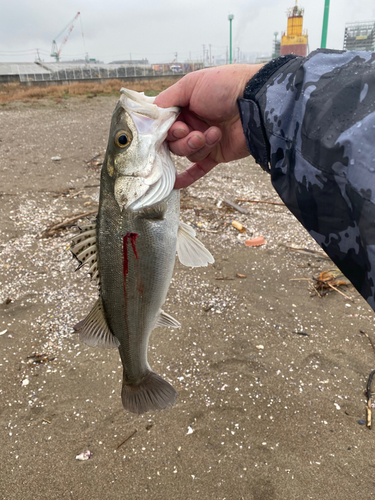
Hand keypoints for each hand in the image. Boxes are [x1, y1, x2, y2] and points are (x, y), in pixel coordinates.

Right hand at [154, 64, 262, 187]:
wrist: (257, 102)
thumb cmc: (226, 86)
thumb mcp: (191, 84)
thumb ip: (167, 99)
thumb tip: (149, 115)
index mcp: (185, 105)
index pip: (164, 124)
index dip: (165, 129)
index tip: (174, 127)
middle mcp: (193, 122)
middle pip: (172, 141)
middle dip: (181, 139)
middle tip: (191, 132)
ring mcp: (204, 140)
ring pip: (186, 153)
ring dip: (196, 145)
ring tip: (212, 134)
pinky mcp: (216, 154)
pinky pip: (199, 169)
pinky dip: (187, 177)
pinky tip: (174, 185)